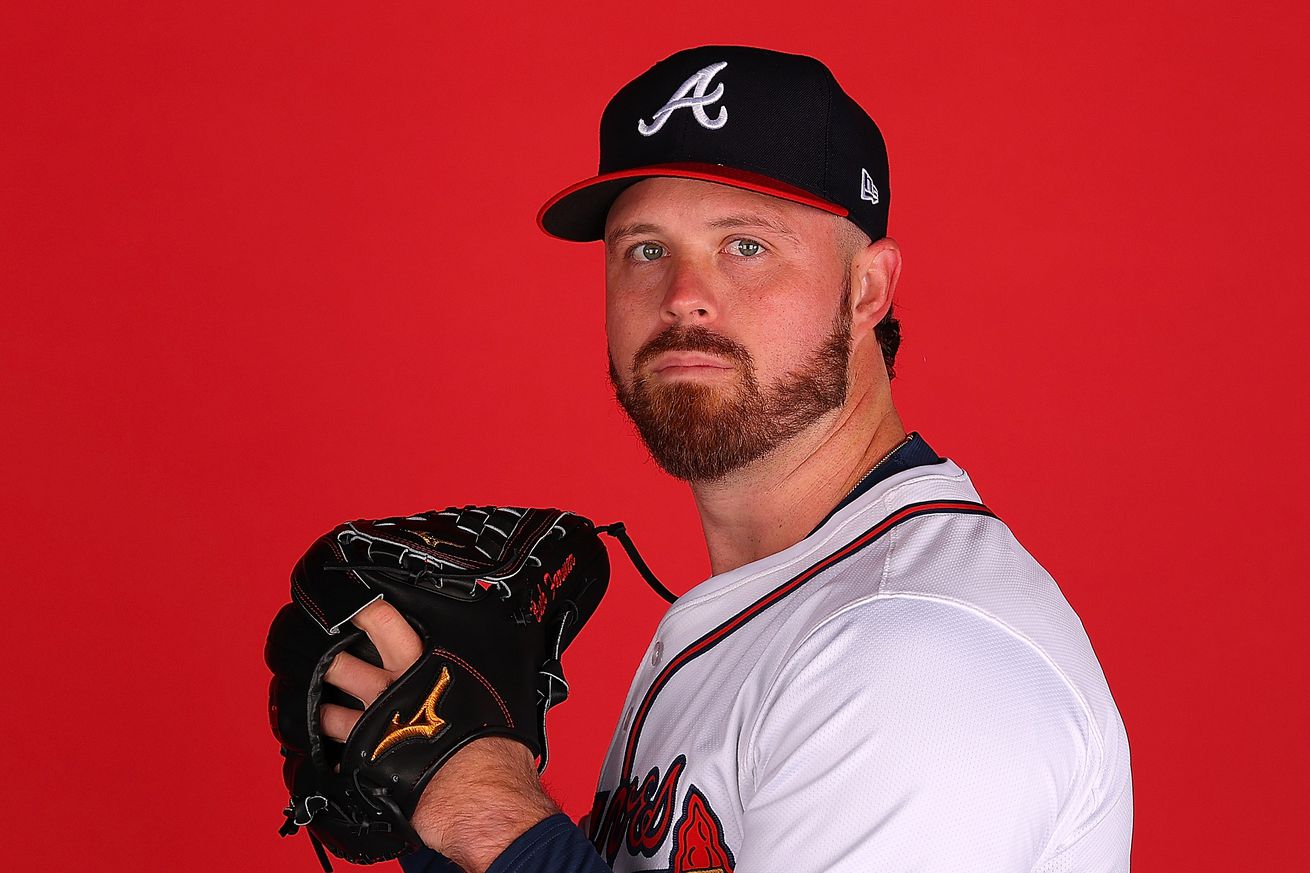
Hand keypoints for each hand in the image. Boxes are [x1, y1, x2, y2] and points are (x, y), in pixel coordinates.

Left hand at [321, 600, 558, 872]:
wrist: (477, 790)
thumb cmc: (495, 742)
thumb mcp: (503, 687)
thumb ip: (488, 669)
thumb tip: (510, 655)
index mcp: (426, 664)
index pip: (384, 621)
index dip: (363, 609)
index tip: (352, 602)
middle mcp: (393, 690)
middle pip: (343, 662)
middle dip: (327, 653)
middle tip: (319, 647)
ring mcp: (374, 726)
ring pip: (330, 709)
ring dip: (321, 707)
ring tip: (319, 702)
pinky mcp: (365, 760)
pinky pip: (336, 753)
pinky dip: (329, 750)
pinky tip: (325, 747)